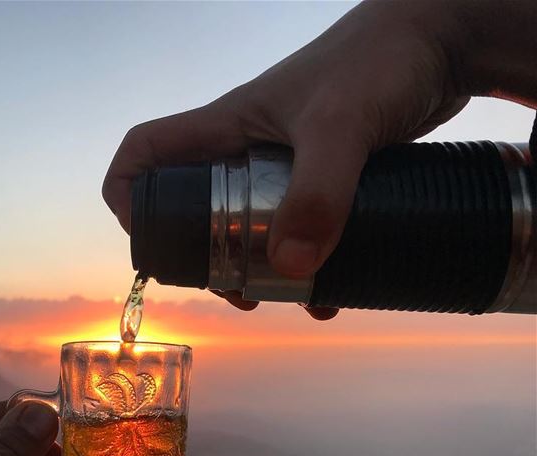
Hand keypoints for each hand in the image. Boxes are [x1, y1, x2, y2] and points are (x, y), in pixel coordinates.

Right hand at [103, 1, 533, 319]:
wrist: (442, 42)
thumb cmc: (380, 60)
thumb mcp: (341, 126)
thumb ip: (317, 194)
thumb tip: (287, 268)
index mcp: (226, 127)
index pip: (147, 153)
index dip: (129, 193)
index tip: (147, 239)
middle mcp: (246, 148)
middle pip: (193, 208)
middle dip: (201, 256)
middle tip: (229, 288)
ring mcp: (285, 165)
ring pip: (246, 226)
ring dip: (253, 268)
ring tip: (277, 297)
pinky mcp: (323, 179)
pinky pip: (297, 229)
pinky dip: (305, 265)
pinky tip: (327, 292)